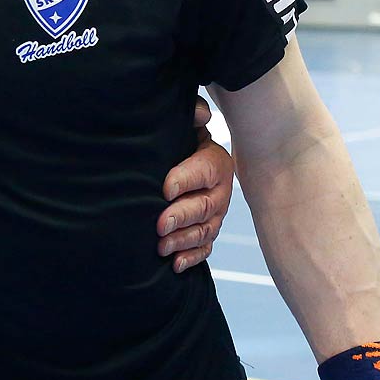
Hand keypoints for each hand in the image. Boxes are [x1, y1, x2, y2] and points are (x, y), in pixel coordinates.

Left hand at [157, 96, 233, 272]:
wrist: (181, 161)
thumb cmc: (181, 142)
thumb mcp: (186, 126)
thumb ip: (192, 116)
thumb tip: (200, 114)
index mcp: (215, 162)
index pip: (205, 170)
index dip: (186, 179)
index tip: (165, 187)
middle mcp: (219, 191)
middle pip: (205, 207)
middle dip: (182, 217)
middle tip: (159, 223)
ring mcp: (214, 215)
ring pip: (204, 232)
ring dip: (183, 240)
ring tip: (161, 246)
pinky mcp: (207, 233)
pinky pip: (204, 249)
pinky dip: (191, 258)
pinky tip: (175, 264)